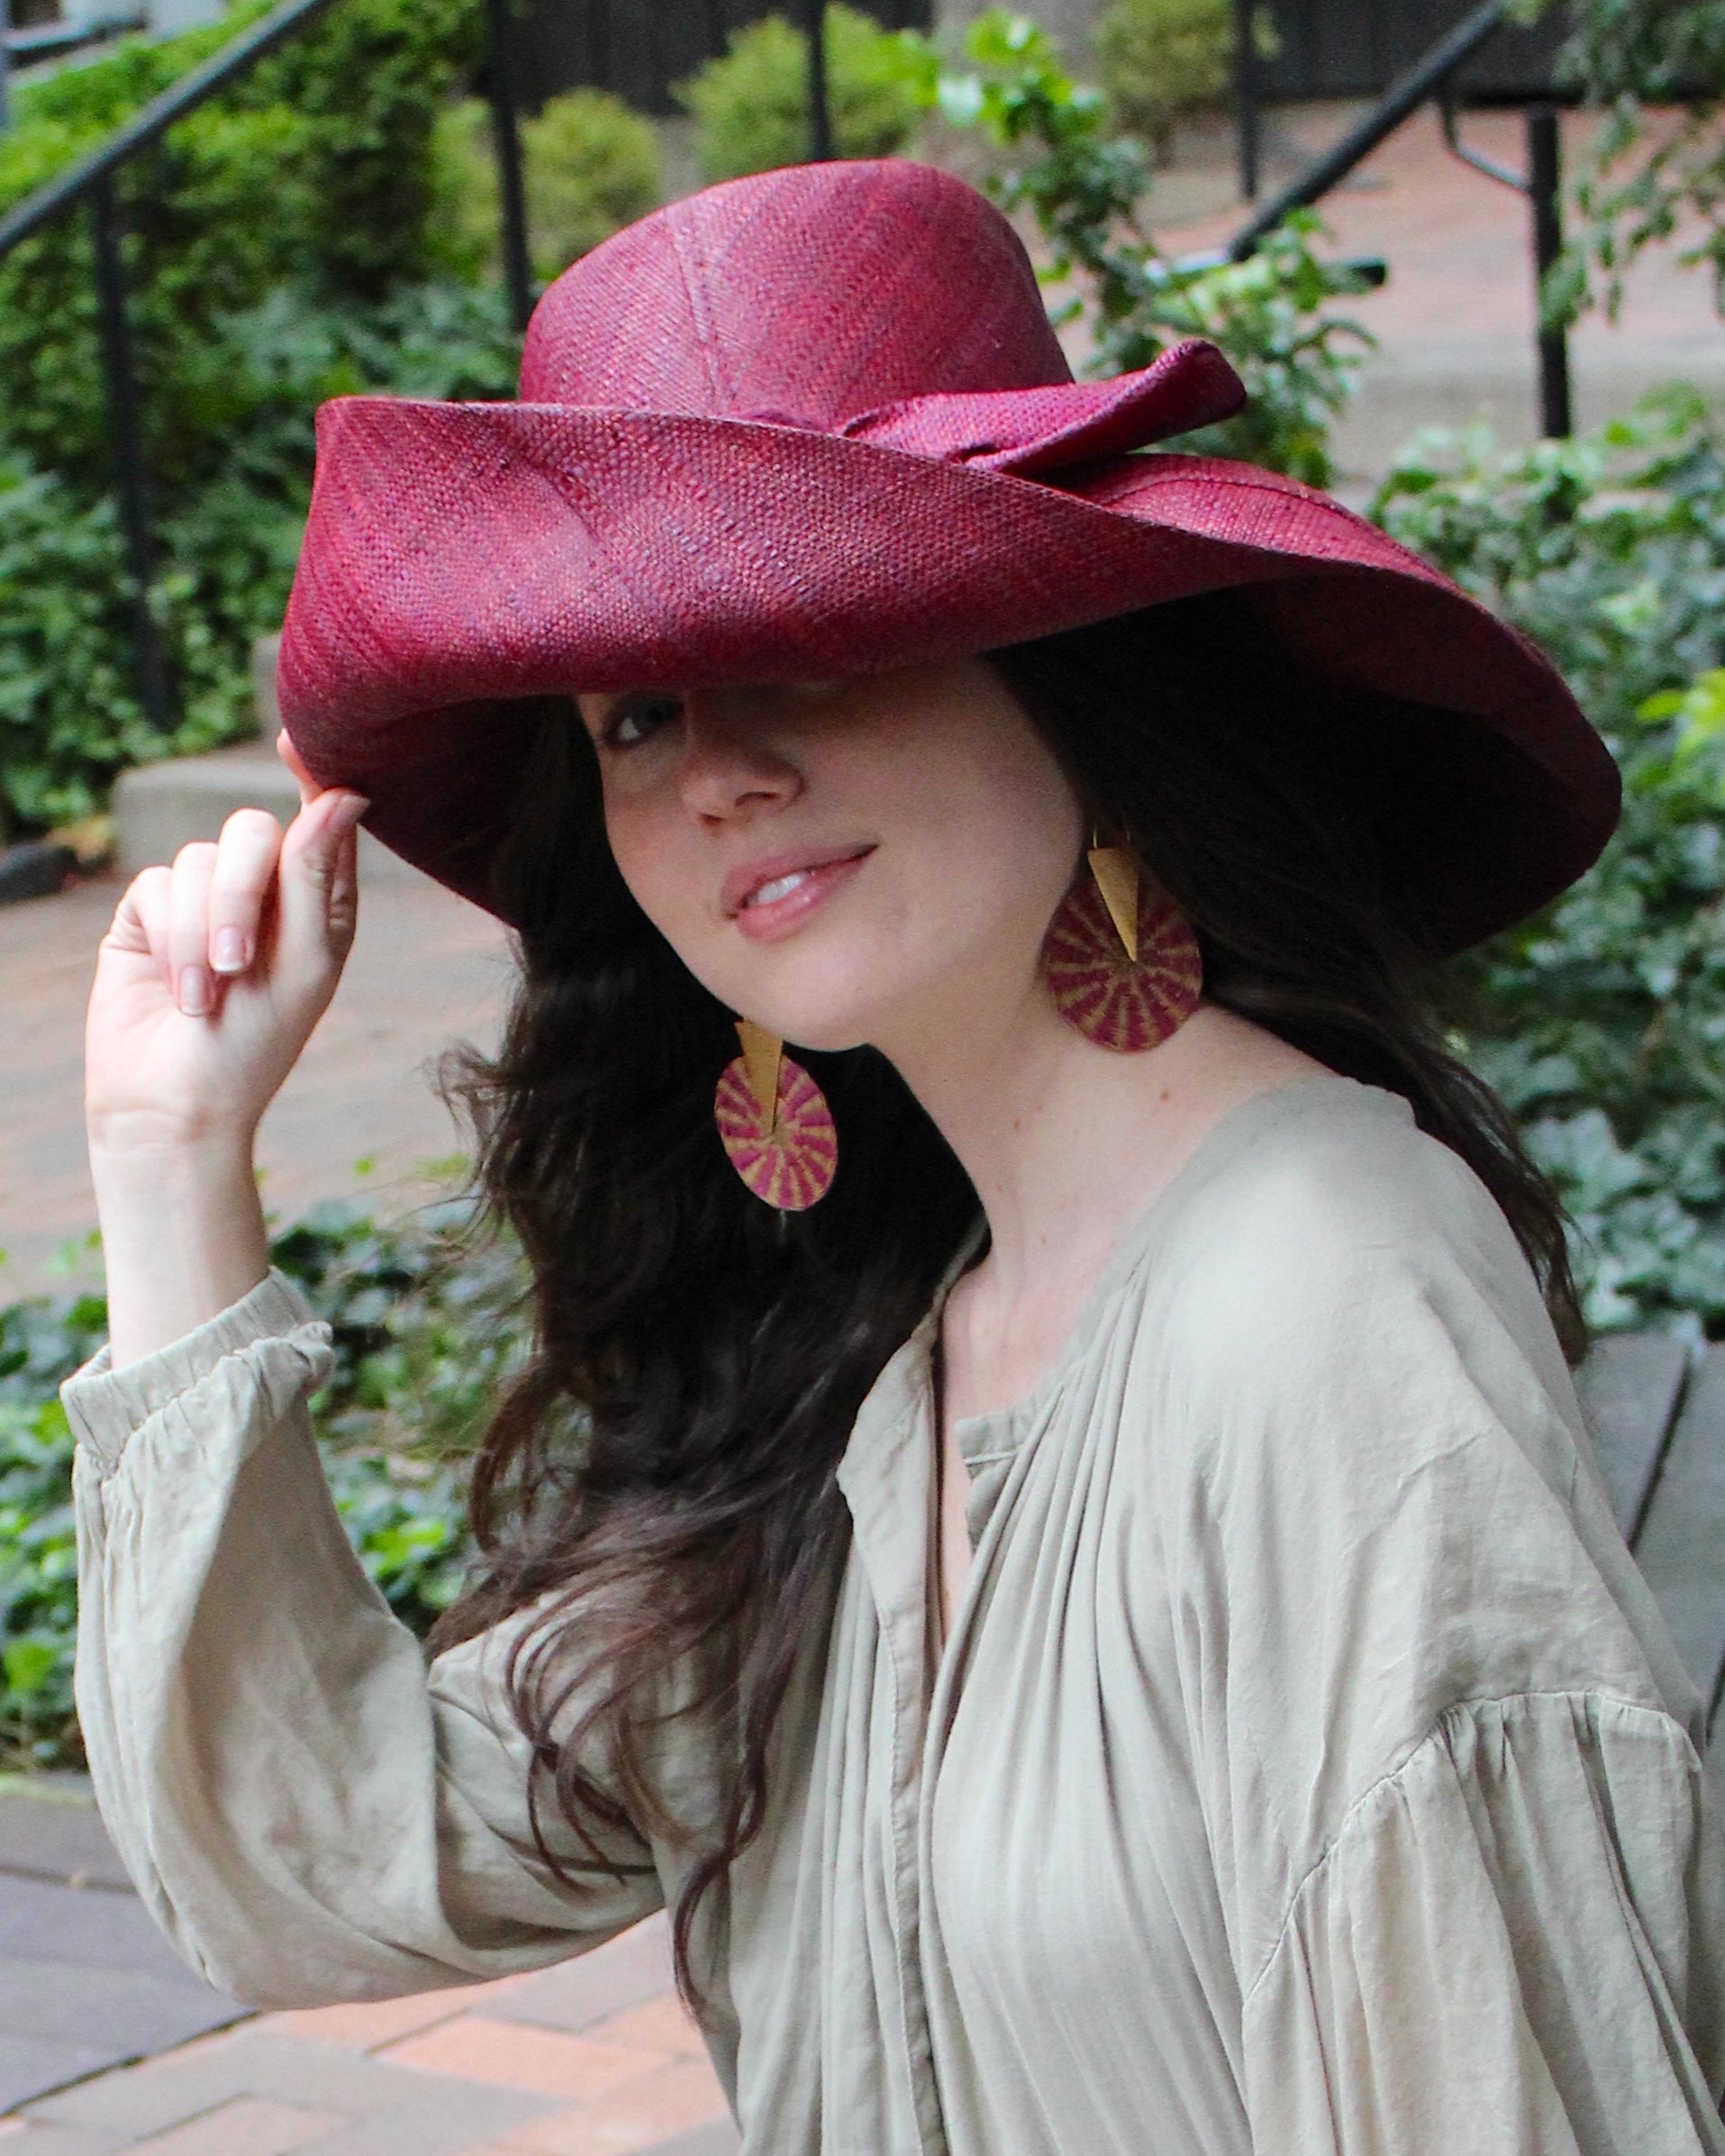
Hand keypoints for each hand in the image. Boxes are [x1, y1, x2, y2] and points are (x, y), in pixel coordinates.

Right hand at [85, 734, 367, 1161]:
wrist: (177, 1102)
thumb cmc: (257, 1045)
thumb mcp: (304, 962)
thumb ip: (316, 875)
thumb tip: (344, 793)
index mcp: (319, 901)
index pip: (321, 819)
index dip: (312, 774)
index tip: (294, 740)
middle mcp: (264, 891)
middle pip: (250, 832)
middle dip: (238, 893)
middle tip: (236, 962)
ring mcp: (203, 899)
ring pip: (197, 858)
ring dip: (200, 932)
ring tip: (208, 997)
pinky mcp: (149, 913)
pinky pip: (155, 885)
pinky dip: (168, 938)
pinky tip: (175, 989)